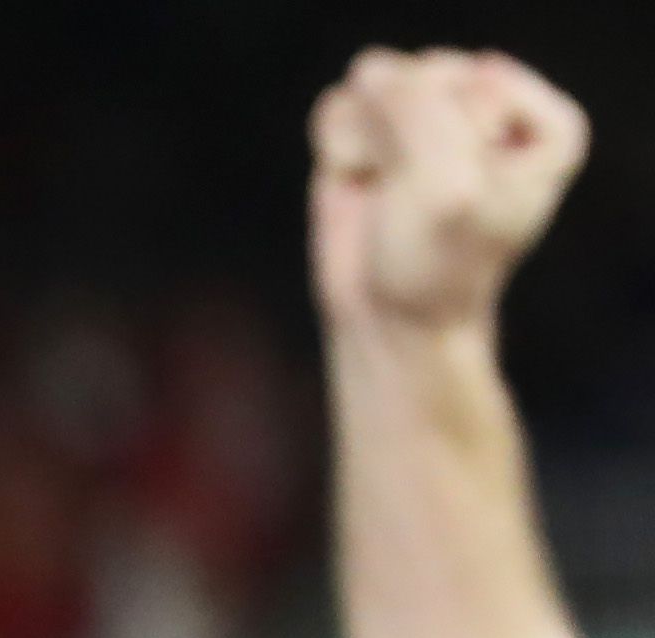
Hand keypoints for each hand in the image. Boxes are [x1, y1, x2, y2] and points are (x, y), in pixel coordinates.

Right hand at [313, 49, 587, 340]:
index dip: (453, 151)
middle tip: (413, 200)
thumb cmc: (436, 264)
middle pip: (429, 77)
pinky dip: (338, 146)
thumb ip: (417, 109)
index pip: (481, 88)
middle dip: (406, 141)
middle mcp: (492, 109)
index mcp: (543, 124)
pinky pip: (342, 105)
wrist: (389, 319)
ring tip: (386, 190)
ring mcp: (430, 115)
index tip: (458, 206)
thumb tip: (367, 73)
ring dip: (369, 144)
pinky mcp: (375, 129)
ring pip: (381, 85)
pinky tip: (359, 180)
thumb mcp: (447, 188)